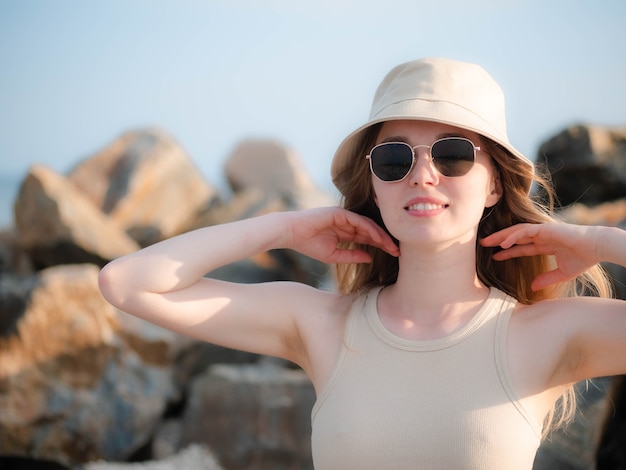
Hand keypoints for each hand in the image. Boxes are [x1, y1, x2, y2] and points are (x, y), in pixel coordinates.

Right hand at [285, 207, 399, 263]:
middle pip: (372, 231)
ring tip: (392, 246)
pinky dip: (369, 229)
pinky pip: (358, 220)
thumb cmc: (308, 245)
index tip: (394, 254)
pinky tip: (378, 238)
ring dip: (381, 235)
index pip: (368, 238)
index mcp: (346, 232)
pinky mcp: (340, 213)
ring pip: (368, 224)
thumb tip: (370, 258)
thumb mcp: (334, 256)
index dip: (381, 246)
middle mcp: (348, 223)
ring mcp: (344, 217)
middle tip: (399, 250)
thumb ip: (352, 256)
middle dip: (385, 240)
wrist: (291, 234)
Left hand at [480, 222, 601, 290]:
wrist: (597, 248)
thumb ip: (547, 279)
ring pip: (516, 231)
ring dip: (501, 236)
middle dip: (498, 240)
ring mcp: (542, 231)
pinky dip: (513, 236)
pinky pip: (524, 231)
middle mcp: (541, 236)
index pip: (521, 247)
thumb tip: (532, 287)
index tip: (495, 256)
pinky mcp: (545, 228)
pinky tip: (503, 243)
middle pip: (514, 237)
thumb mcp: (562, 273)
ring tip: (486, 242)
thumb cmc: (584, 259)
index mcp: (545, 245)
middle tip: (483, 244)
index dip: (508, 251)